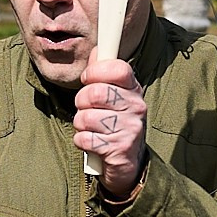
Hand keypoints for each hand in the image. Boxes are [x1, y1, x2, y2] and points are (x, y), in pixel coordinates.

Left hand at [72, 57, 148, 198]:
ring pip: (86, 117)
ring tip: (90, 128)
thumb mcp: (113, 97)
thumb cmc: (114, 125)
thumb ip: (102, 73)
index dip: (95, 72)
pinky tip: (92, 143)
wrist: (128, 165)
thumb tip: (97, 51)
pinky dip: (82, 142)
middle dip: (81, 101)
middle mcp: (136, 107)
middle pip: (96, 93)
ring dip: (80, 124)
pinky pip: (85, 139)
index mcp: (134, 90)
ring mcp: (130, 129)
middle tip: (86, 108)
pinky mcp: (119, 149)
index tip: (88, 79)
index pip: (117, 68)